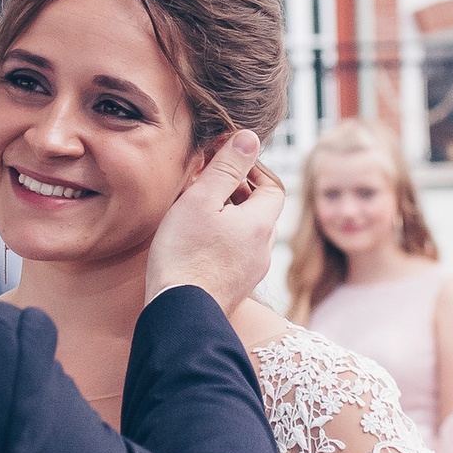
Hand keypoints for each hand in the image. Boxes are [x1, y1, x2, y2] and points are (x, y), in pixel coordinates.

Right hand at [145, 131, 285, 313]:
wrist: (180, 313)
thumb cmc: (185, 255)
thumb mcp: (201, 199)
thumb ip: (226, 167)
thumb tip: (249, 138)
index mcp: (260, 224)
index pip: (273, 186)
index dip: (253, 169)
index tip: (225, 162)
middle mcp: (263, 249)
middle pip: (261, 210)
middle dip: (238, 192)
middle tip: (207, 183)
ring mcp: (251, 271)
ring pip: (248, 233)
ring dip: (230, 217)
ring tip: (199, 211)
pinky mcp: (235, 287)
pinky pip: (237, 254)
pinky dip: (224, 240)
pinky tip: (197, 242)